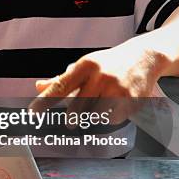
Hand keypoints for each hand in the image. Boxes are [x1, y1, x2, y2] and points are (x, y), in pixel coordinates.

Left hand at [32, 43, 163, 123]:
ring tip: (103, 103)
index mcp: (86, 65)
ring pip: (95, 115)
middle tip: (70, 121)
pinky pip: (113, 120)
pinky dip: (111, 117)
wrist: (145, 57)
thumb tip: (39, 87)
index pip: (61, 85)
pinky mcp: (131, 100)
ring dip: (95, 115)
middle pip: (77, 107)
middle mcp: (100, 76)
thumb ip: (63, 78)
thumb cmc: (110, 63)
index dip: (45, 101)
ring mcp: (117, 88)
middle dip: (72, 118)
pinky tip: (117, 105)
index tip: (33, 112)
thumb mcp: (86, 65)